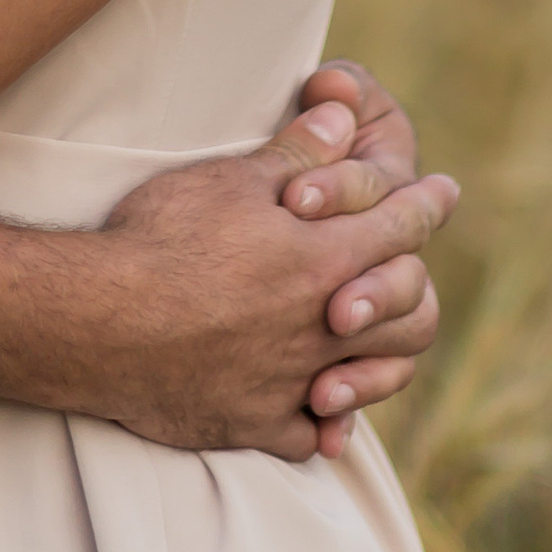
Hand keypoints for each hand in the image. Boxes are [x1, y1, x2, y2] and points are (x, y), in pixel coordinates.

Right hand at [96, 109, 456, 461]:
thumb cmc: (165, 237)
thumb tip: (346, 117)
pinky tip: (317, 413)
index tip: (446, 191)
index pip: (401, 227)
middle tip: (413, 265)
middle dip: (415, 283)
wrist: (105, 321)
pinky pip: (309, 434)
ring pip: (372, 379)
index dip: (427, 204)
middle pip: (410, 313)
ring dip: (382, 358)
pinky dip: (320, 423)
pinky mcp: (256, 423)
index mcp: (325, 259)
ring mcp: (294, 383)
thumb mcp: (231, 179)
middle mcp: (323, 327)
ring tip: (376, 341)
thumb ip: (298, 153)